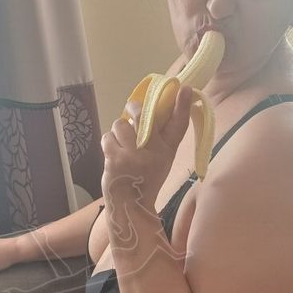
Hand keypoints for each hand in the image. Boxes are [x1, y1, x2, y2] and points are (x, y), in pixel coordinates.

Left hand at [100, 85, 191, 206]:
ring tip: (122, 142)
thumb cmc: (146, 177)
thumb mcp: (162, 159)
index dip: (182, 105)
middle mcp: (153, 152)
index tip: (184, 88)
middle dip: (135, 107)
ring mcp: (133, 156)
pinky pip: (108, 137)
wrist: (130, 204)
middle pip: (144, 117)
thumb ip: (160, 136)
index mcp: (168, 150)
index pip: (179, 125)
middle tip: (132, 108)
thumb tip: (151, 108)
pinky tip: (114, 153)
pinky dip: (109, 142)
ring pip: (121, 124)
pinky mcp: (115, 159)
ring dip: (119, 130)